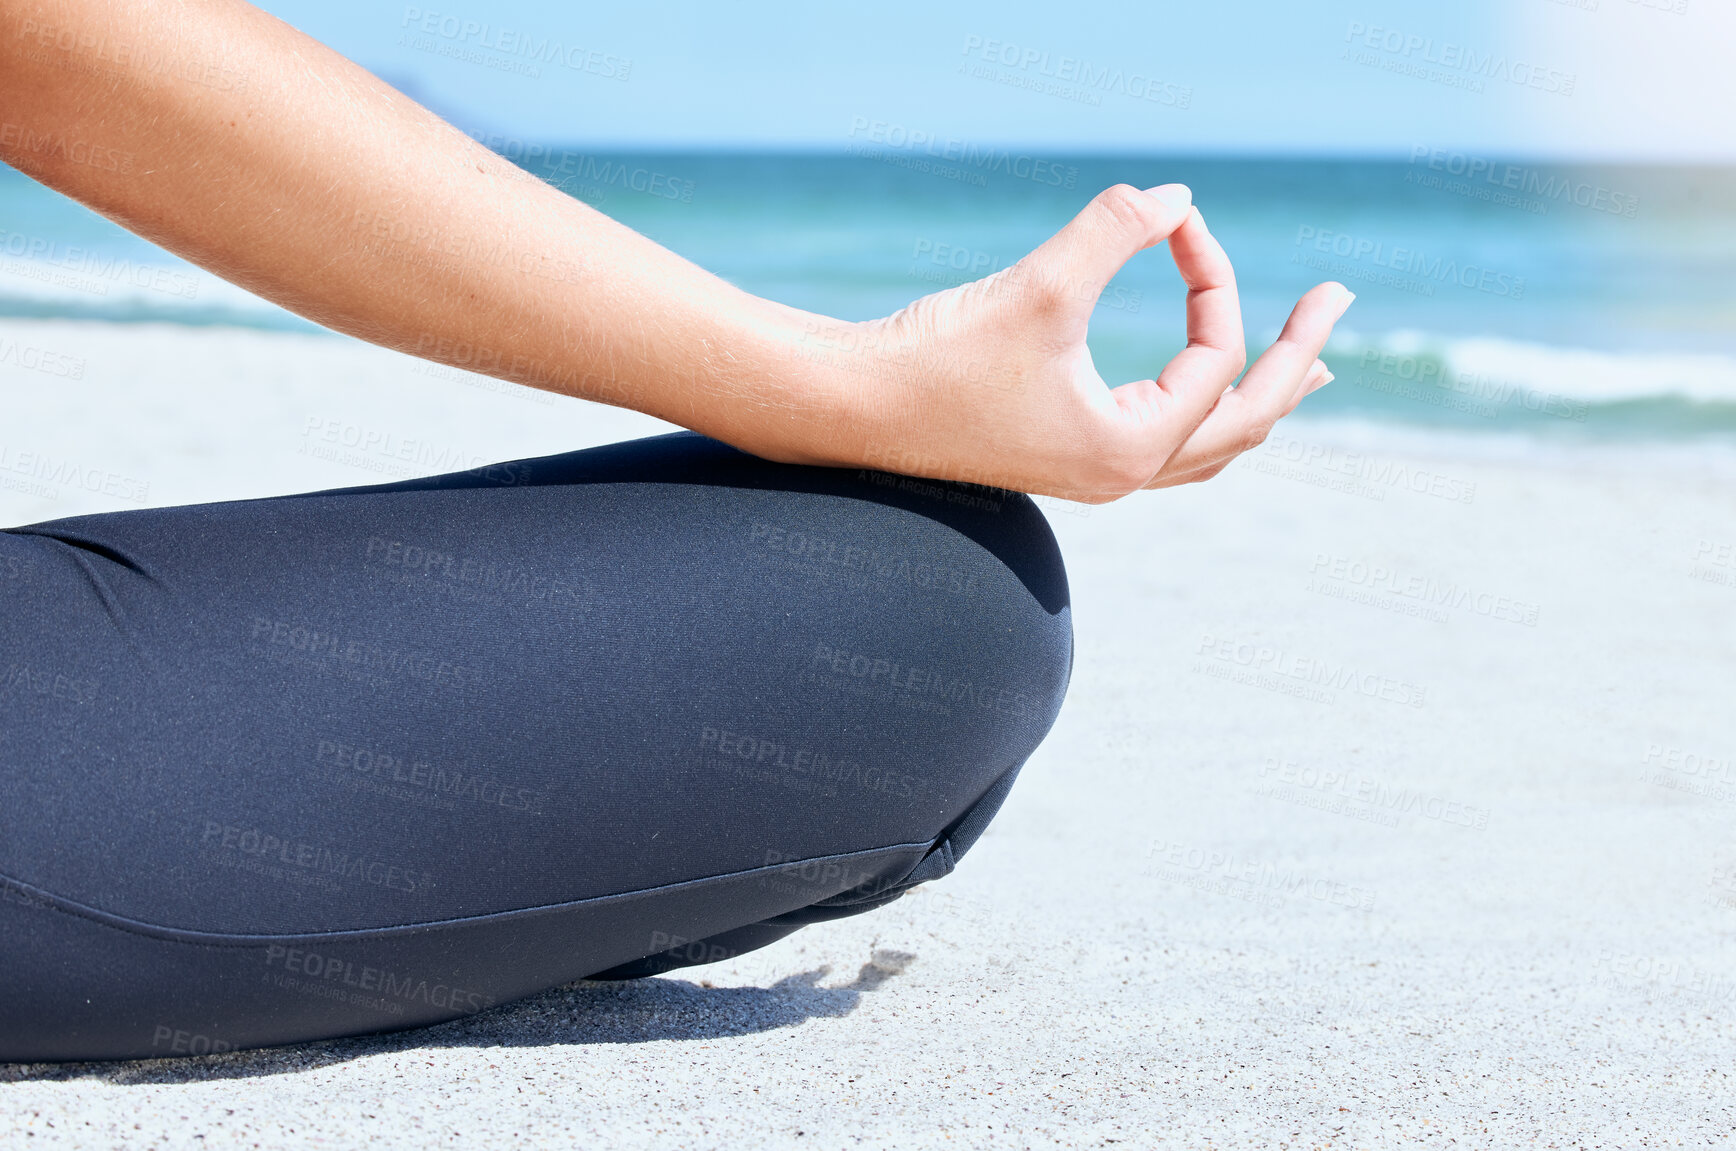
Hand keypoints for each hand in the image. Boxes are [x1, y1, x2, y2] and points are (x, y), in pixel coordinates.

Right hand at [826, 183, 1353, 503]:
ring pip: (1210, 446)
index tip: (1181, 221)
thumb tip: (1178, 195)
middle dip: (1295, 357)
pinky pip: (1167, 447)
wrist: (856, 405)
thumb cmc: (941, 354)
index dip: (1213, 277)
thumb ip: (1116, 232)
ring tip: (1308, 368)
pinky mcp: (1067, 459)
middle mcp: (1123, 475)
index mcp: (1129, 448)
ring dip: (1259, 399)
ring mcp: (1097, 475)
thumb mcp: (1041, 285)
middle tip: (1338, 299)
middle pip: (1245, 422)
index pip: (1215, 359)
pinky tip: (1205, 390)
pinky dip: (1206, 413)